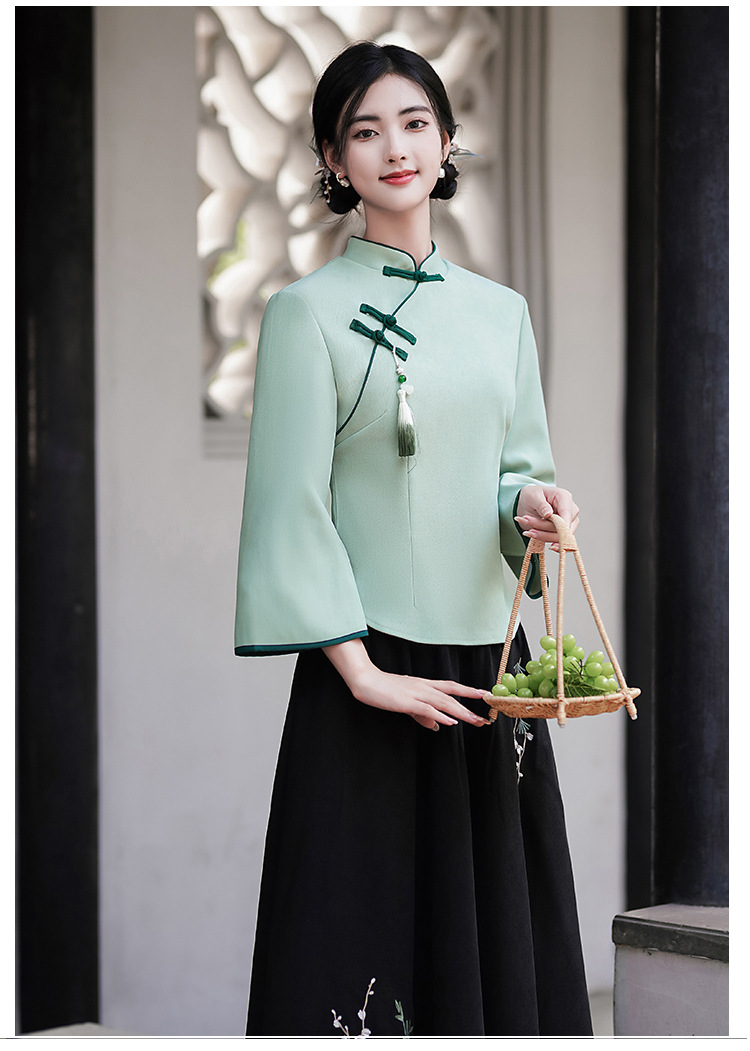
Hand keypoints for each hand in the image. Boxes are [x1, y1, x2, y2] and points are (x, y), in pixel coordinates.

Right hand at [323, 638, 489, 730]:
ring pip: (443, 702)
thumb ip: (422, 715)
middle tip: (484, 717)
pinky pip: (427, 708)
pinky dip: (440, 715)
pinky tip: (450, 722)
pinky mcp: (407, 701)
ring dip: (461, 712)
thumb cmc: (384, 690)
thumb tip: (436, 726)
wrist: (366, 681)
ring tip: (475, 720)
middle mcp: (424, 686)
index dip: (468, 690)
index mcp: (424, 685)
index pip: (451, 687)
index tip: (485, 695)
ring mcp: (416, 693)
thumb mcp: (407, 703)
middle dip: (470, 706)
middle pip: (452, 695)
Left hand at [514, 484, 579, 551]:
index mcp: (565, 498)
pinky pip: (556, 540)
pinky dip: (543, 539)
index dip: (557, 527)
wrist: (530, 502)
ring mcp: (569, 522)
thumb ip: (541, 505)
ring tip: (527, 530)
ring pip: (559, 536)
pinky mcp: (564, 531)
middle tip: (526, 524)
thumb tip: (548, 514)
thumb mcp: (532, 496)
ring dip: (541, 535)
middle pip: (562, 528)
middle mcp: (570, 511)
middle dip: (543, 530)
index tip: (543, 531)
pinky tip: (533, 536)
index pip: (566, 516)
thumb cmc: (533, 496)